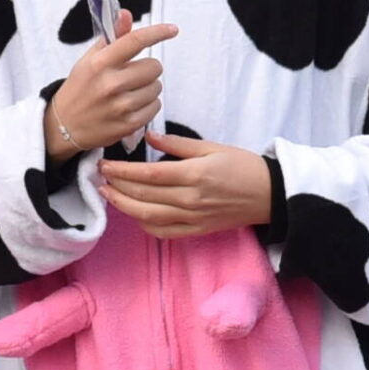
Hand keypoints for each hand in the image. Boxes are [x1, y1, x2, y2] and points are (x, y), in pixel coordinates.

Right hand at [45, 12, 178, 158]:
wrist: (64, 125)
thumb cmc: (80, 88)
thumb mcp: (90, 59)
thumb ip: (111, 37)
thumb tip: (126, 14)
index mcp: (100, 63)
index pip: (135, 41)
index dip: (158, 32)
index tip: (172, 29)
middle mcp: (110, 84)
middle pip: (154, 67)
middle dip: (148, 69)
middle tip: (133, 75)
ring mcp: (120, 106)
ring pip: (157, 88)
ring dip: (148, 88)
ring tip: (130, 92)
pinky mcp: (128, 124)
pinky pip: (155, 107)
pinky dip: (148, 105)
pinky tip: (132, 106)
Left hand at [100, 134, 272, 238]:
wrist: (270, 194)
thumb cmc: (243, 166)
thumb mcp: (213, 147)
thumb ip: (178, 145)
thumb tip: (150, 137)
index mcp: (195, 175)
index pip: (148, 175)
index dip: (123, 171)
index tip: (105, 163)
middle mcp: (190, 199)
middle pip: (143, 196)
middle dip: (117, 186)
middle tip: (99, 175)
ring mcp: (192, 218)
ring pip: (148, 216)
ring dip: (124, 206)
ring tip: (107, 194)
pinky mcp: (196, 230)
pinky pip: (164, 232)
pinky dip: (144, 224)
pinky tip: (133, 213)